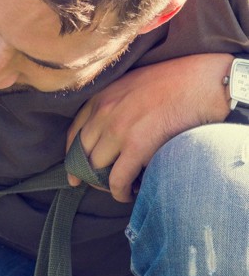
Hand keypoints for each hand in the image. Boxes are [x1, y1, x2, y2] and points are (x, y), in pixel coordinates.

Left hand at [67, 53, 232, 201]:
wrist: (203, 81)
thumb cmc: (175, 82)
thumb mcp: (132, 85)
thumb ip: (115, 105)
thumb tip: (109, 134)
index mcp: (101, 97)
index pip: (74, 133)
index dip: (72, 157)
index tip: (73, 172)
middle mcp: (103, 112)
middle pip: (82, 154)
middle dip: (87, 174)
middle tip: (99, 185)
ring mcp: (118, 129)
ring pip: (97, 168)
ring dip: (105, 184)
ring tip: (119, 188)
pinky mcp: (137, 145)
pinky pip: (117, 179)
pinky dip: (119, 192)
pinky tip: (128, 194)